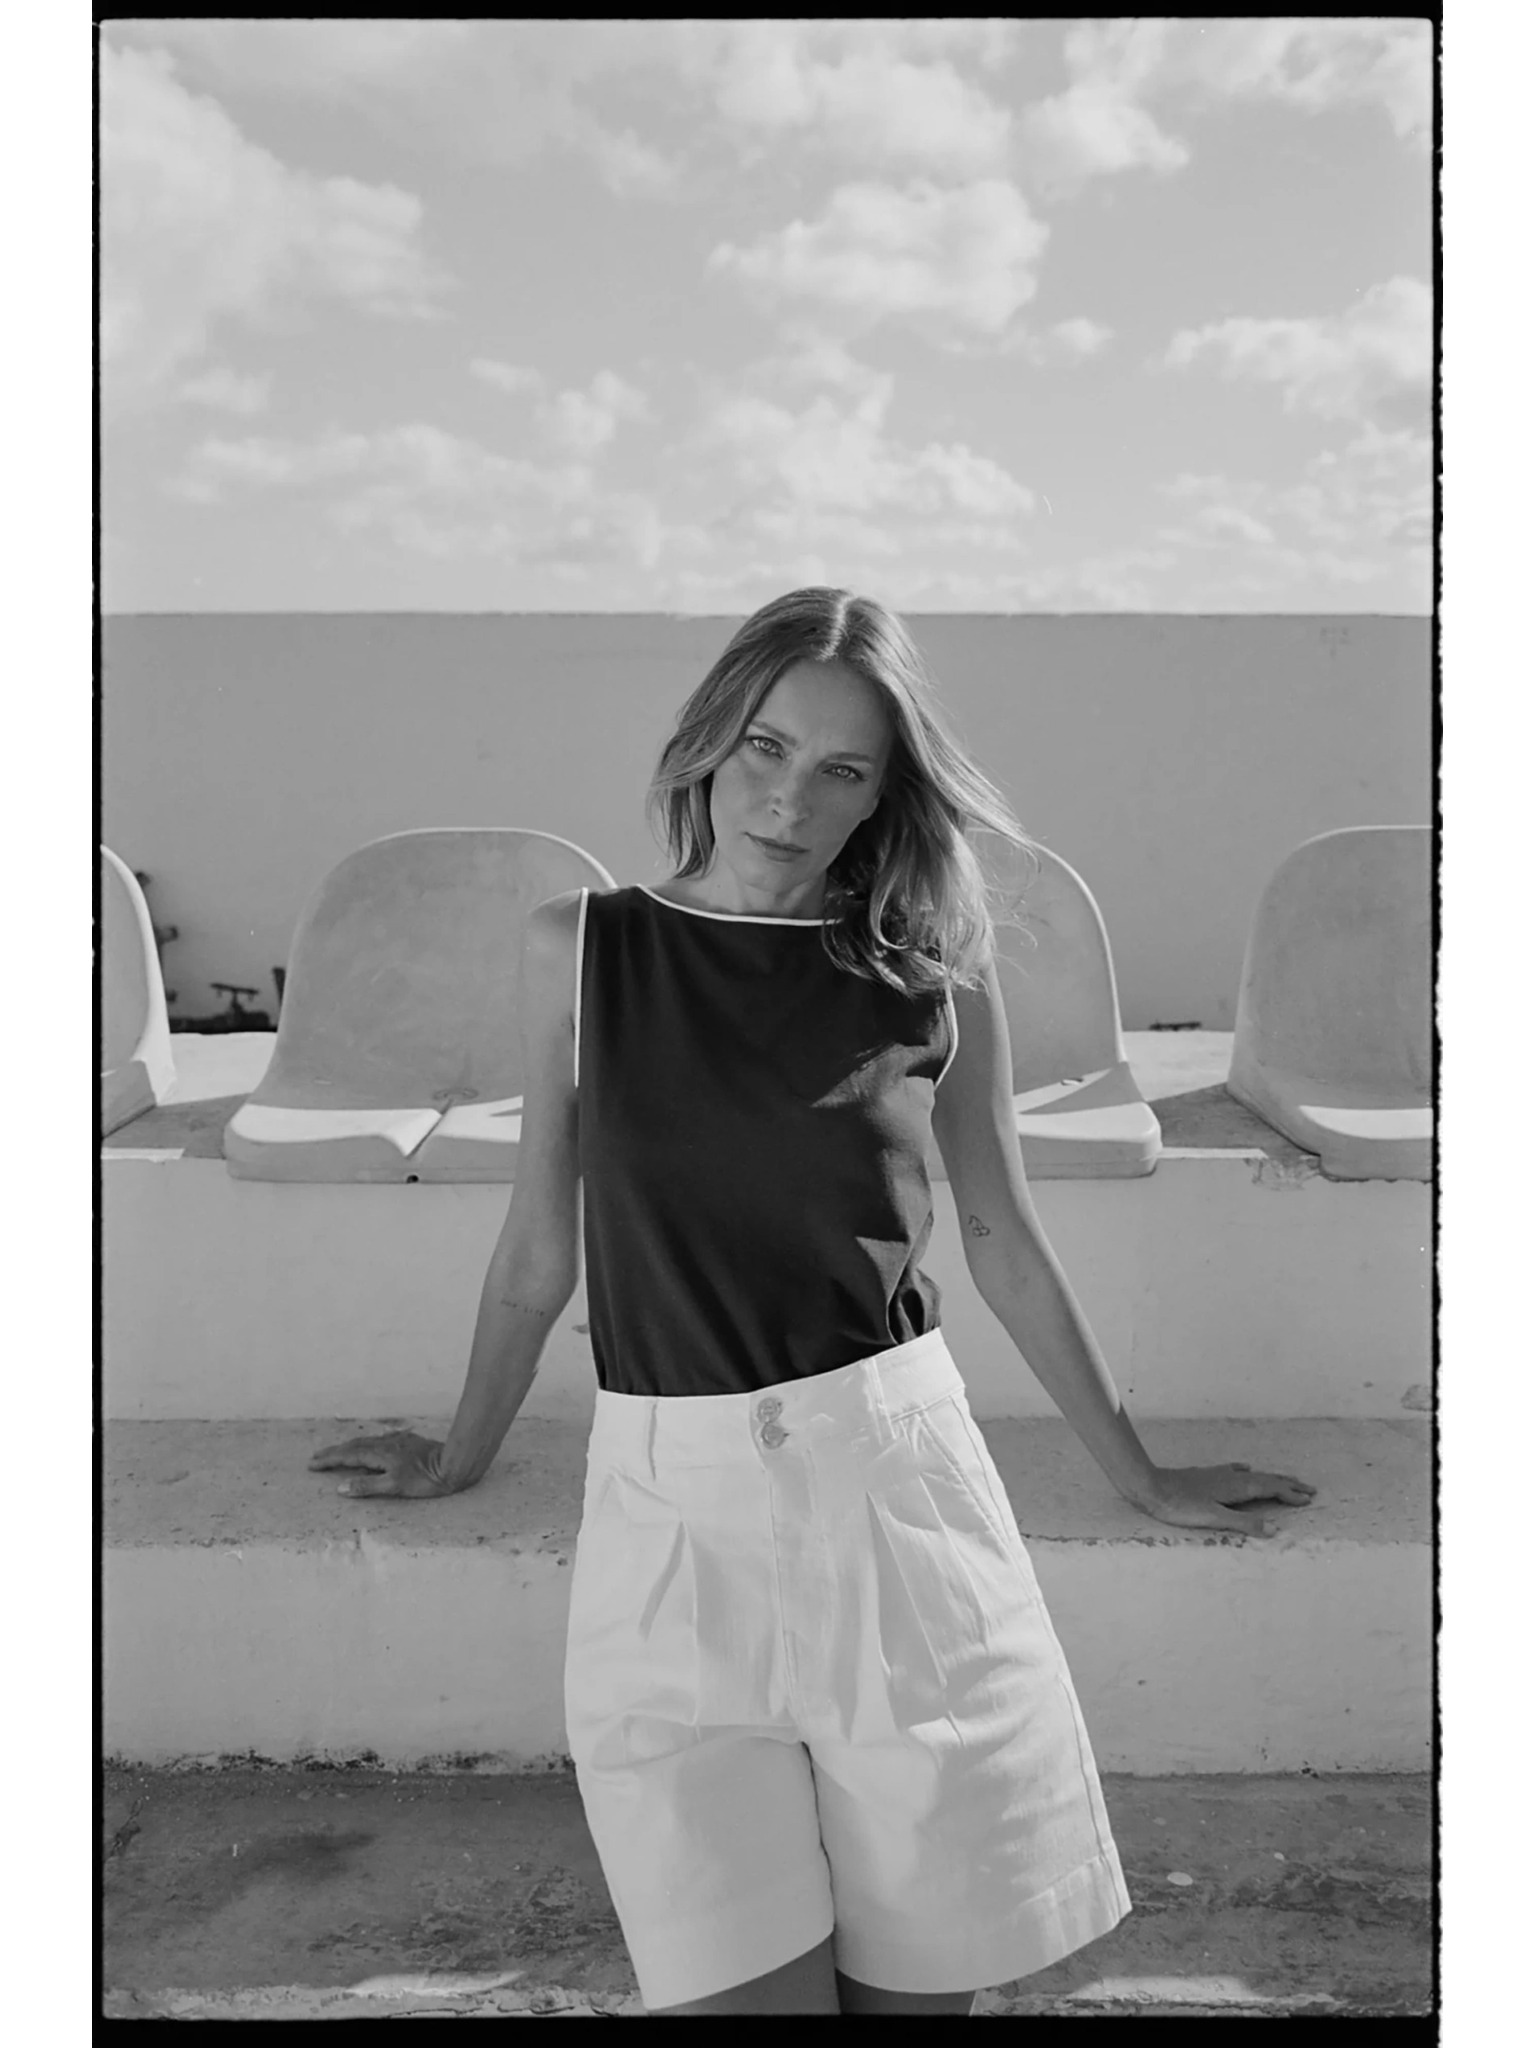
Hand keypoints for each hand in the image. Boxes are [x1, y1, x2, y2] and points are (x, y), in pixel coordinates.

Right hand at [308, 1429, 458, 1498]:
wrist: (453, 1464)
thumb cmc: (425, 1480)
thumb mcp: (395, 1487)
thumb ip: (367, 1486)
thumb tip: (340, 1488)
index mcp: (379, 1454)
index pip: (347, 1456)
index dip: (329, 1460)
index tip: (312, 1464)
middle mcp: (385, 1444)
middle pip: (353, 1447)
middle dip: (333, 1452)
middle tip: (316, 1458)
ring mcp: (397, 1441)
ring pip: (366, 1442)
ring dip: (348, 1448)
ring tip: (336, 1453)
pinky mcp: (407, 1442)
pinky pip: (379, 1441)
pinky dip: (366, 1445)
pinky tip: (370, 1447)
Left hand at [1143, 1462, 1316, 1537]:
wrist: (1151, 1486)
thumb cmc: (1181, 1506)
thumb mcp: (1214, 1518)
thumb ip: (1244, 1524)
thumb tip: (1275, 1530)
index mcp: (1237, 1487)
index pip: (1271, 1489)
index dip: (1290, 1494)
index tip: (1308, 1499)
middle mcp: (1231, 1477)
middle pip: (1266, 1479)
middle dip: (1288, 1484)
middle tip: (1309, 1488)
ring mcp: (1219, 1474)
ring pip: (1253, 1475)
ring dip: (1271, 1478)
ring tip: (1285, 1480)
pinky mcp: (1207, 1474)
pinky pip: (1234, 1471)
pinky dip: (1246, 1472)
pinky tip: (1244, 1469)